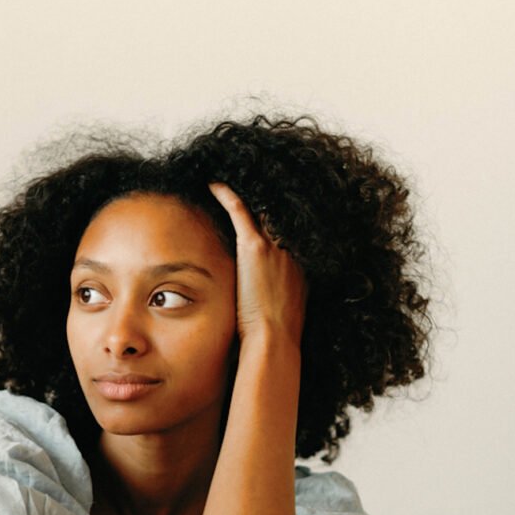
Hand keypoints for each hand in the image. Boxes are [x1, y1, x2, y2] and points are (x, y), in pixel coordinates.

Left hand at [207, 180, 307, 345]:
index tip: (265, 208)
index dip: (275, 217)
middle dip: (264, 199)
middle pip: (277, 213)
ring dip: (247, 192)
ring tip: (234, 176)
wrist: (274, 339)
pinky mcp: (254, 248)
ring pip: (261, 207)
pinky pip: (239, 211)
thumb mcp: (285, 311)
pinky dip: (226, 195)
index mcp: (301, 265)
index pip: (288, 230)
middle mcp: (292, 250)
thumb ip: (280, 296)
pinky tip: (213, 185)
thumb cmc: (276, 334)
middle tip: (254, 179)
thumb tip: (269, 302)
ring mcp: (275, 246)